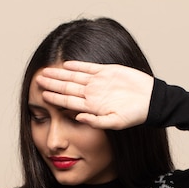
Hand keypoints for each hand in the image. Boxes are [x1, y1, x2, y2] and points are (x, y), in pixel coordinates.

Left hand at [35, 61, 153, 129]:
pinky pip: (89, 67)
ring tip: (46, 71)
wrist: (151, 100)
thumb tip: (77, 118)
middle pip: (67, 87)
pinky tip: (65, 64)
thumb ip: (96, 121)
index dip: (54, 98)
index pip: (68, 101)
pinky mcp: (108, 71)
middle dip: (52, 84)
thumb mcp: (115, 123)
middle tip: (37, 80)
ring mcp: (99, 82)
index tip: (41, 95)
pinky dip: (77, 65)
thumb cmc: (135, 115)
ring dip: (60, 74)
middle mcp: (92, 93)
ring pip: (74, 76)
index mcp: (92, 106)